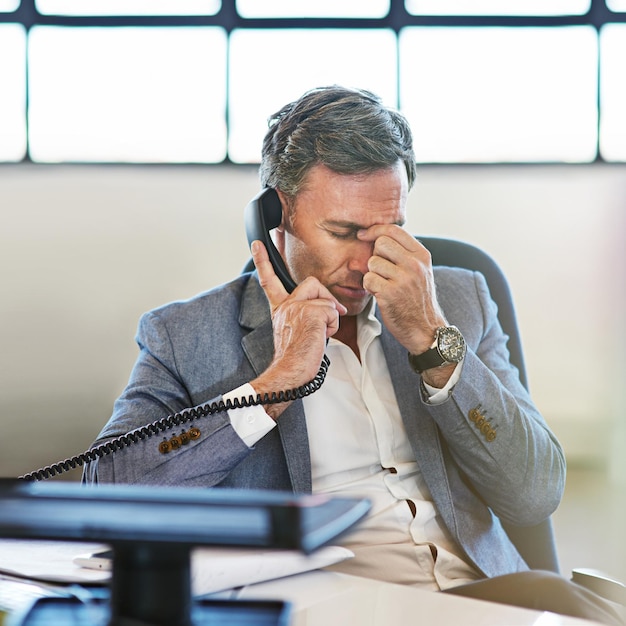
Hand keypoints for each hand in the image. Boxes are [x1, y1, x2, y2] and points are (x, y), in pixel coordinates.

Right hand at [250, 240, 346, 417]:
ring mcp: (297, 308)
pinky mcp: (311, 313)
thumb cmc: (296, 358)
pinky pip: (333, 312)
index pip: (269, 280)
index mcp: (279, 309)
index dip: (263, 260)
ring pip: (326, 301)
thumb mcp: (297, 331)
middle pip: (312, 283)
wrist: (291, 372)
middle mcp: (285, 306)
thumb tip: (333, 308)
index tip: (257, 243)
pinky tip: (320, 338)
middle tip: (328, 319)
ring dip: (330, 320)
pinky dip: (333, 326)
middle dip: (325, 298)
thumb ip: (307, 314)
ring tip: (318, 337)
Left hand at [357, 226, 447, 356]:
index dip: (375, 230)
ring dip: (372, 274)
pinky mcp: (390, 293)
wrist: (425, 329)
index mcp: (422, 255)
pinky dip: (369, 287)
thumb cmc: (417, 299)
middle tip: (380, 270)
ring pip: (372, 262)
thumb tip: (375, 236)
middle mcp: (415, 265)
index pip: (394, 230)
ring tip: (383, 285)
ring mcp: (403, 279)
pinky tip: (379, 294)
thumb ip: (403, 253)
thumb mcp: (420, 271)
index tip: (364, 235)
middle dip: (375, 256)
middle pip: (380, 243)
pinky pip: (368, 279)